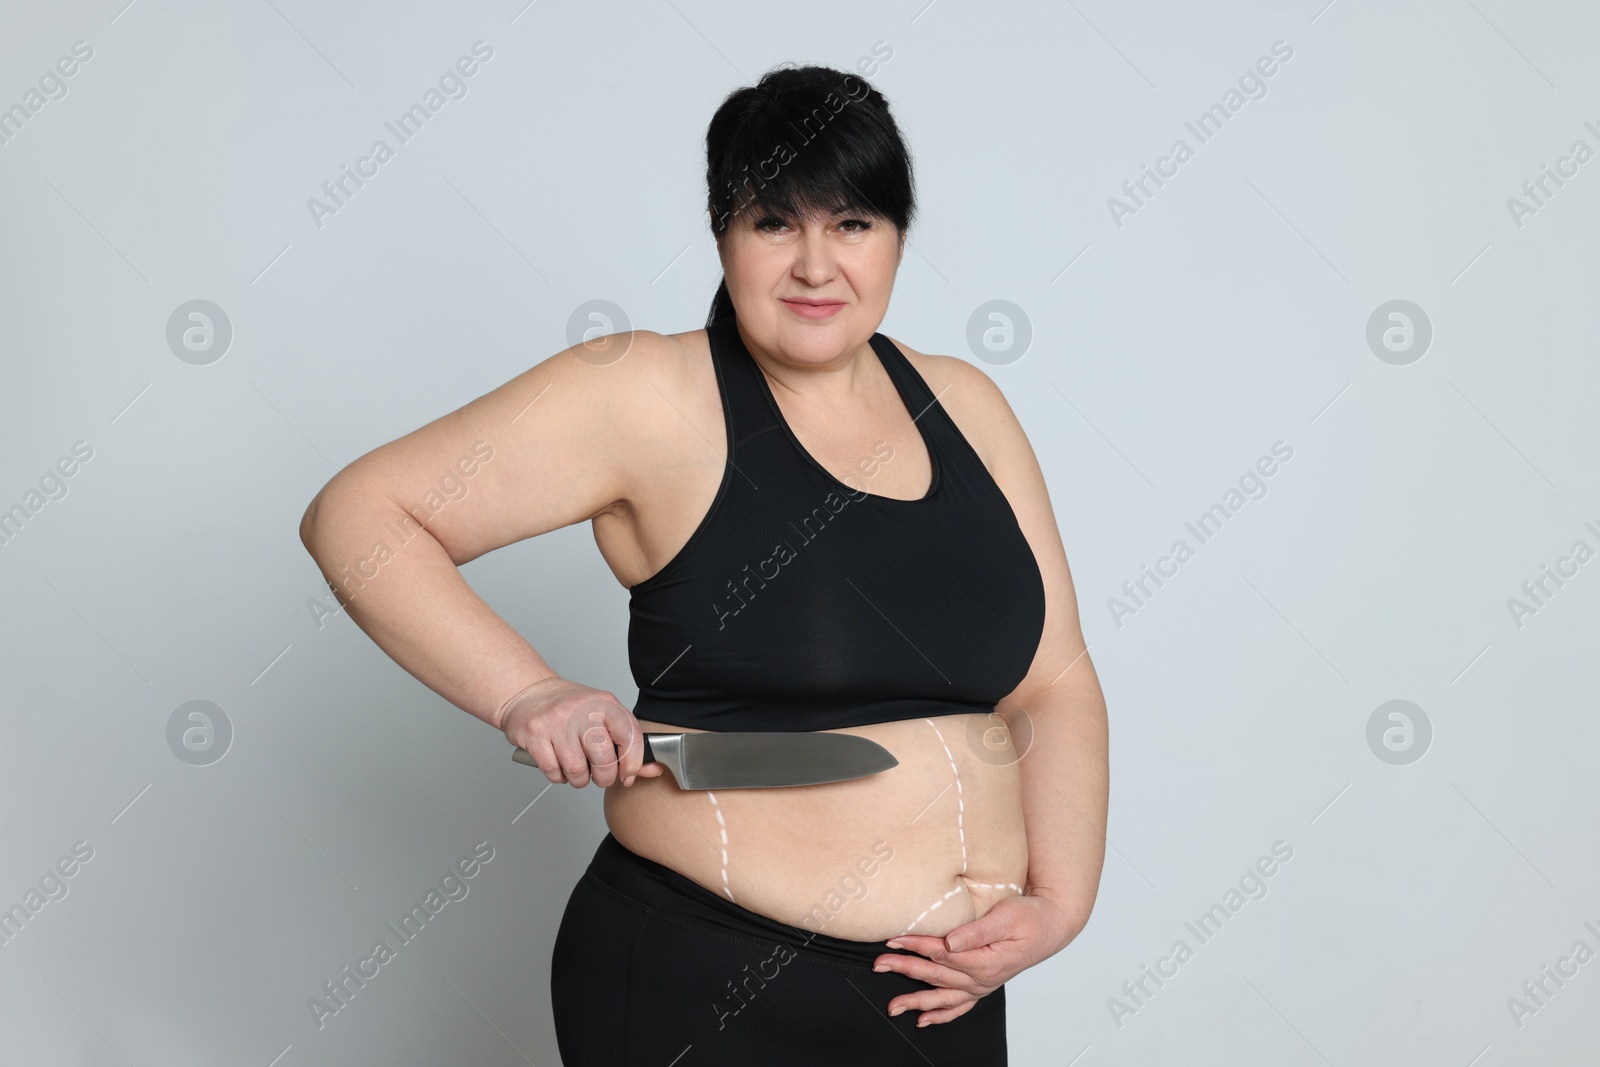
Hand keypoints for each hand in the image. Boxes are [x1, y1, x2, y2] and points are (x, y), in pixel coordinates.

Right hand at [497, 676, 663, 788]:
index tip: (628, 775)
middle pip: (604, 760)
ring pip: (577, 771)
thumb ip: (627, 743)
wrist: (529, 693)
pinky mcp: (535, 734)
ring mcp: (557, 722)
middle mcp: (582, 710)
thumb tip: (652, 769)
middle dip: (604, 777)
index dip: (633, 764)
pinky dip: (559, 776)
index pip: (630, 737)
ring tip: (577, 768)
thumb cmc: (570, 708)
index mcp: (605, 703)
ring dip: (579, 779)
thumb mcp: (603, 716)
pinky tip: (559, 764)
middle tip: (599, 774)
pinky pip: (553, 771)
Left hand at [872, 890, 1083, 1026]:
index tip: (892, 939)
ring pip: (943, 996)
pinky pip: (960, 1006)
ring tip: (893, 1006)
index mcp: (985, 960)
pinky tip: (924, 1020)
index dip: (915, 945)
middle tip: (878, 965)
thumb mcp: (1006, 916)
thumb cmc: (1030, 917)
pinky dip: (941, 1015)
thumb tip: (950, 941)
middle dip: (905, 970)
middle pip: (936, 975)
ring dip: (917, 1001)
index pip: (942, 953)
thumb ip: (976, 931)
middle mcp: (982, 978)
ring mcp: (982, 985)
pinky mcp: (983, 985)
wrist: (1051, 926)